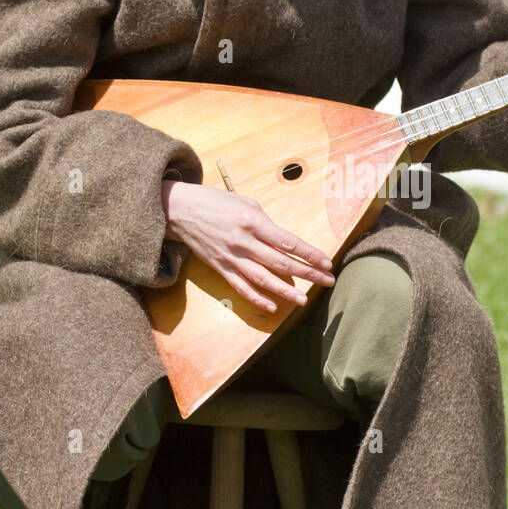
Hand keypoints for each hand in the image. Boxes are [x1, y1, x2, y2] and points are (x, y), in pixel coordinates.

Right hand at [162, 180, 334, 312]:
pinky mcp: (221, 268)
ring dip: (286, 291)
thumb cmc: (215, 202)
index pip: (288, 242)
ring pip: (263, 279)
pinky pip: (241, 287)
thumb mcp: (246, 204)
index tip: (326, 262)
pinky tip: (273, 306)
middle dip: (308, 273)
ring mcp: (231, 258)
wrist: (179, 211)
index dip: (309, 254)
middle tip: (328, 281)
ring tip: (304, 300)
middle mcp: (244, 242)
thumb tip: (284, 242)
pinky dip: (257, 299)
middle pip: (281, 262)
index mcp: (253, 222)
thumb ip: (266, 224)